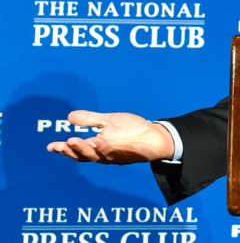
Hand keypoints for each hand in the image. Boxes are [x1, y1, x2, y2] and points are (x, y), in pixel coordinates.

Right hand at [46, 110, 174, 163]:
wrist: (155, 134)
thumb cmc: (132, 129)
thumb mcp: (109, 121)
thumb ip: (91, 120)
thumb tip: (69, 116)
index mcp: (98, 146)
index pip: (78, 150)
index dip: (64, 149)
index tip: (51, 147)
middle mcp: (104, 153)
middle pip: (84, 156)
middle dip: (72, 150)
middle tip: (63, 144)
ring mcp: (115, 155)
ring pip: (97, 156)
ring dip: (85, 149)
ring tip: (73, 141)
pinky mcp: (127, 156)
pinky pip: (114, 153)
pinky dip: (105, 148)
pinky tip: (99, 140)